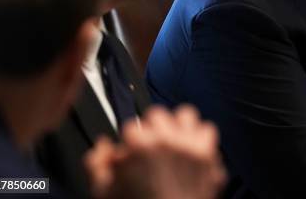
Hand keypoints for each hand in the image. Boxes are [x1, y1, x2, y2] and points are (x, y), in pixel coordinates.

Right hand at [85, 105, 225, 198]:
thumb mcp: (104, 193)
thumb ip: (96, 164)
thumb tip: (103, 145)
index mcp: (140, 146)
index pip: (131, 126)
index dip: (130, 143)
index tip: (132, 155)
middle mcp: (167, 140)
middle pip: (157, 114)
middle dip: (152, 129)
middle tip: (151, 148)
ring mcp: (190, 146)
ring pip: (185, 115)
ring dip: (178, 126)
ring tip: (173, 141)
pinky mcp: (209, 155)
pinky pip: (207, 131)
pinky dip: (200, 139)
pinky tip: (192, 150)